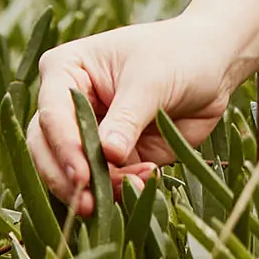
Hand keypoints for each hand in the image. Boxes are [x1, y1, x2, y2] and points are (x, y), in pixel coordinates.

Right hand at [28, 19, 236, 215]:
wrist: (212, 68)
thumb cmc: (178, 55)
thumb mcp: (151, 81)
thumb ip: (127, 118)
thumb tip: (108, 155)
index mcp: (66, 70)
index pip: (51, 113)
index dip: (63, 146)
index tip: (81, 174)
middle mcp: (67, 104)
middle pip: (46, 149)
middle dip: (68, 179)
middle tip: (89, 203)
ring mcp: (88, 133)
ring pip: (71, 173)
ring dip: (98, 189)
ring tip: (137, 183)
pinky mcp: (110, 157)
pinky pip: (104, 183)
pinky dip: (120, 190)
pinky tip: (147, 181)